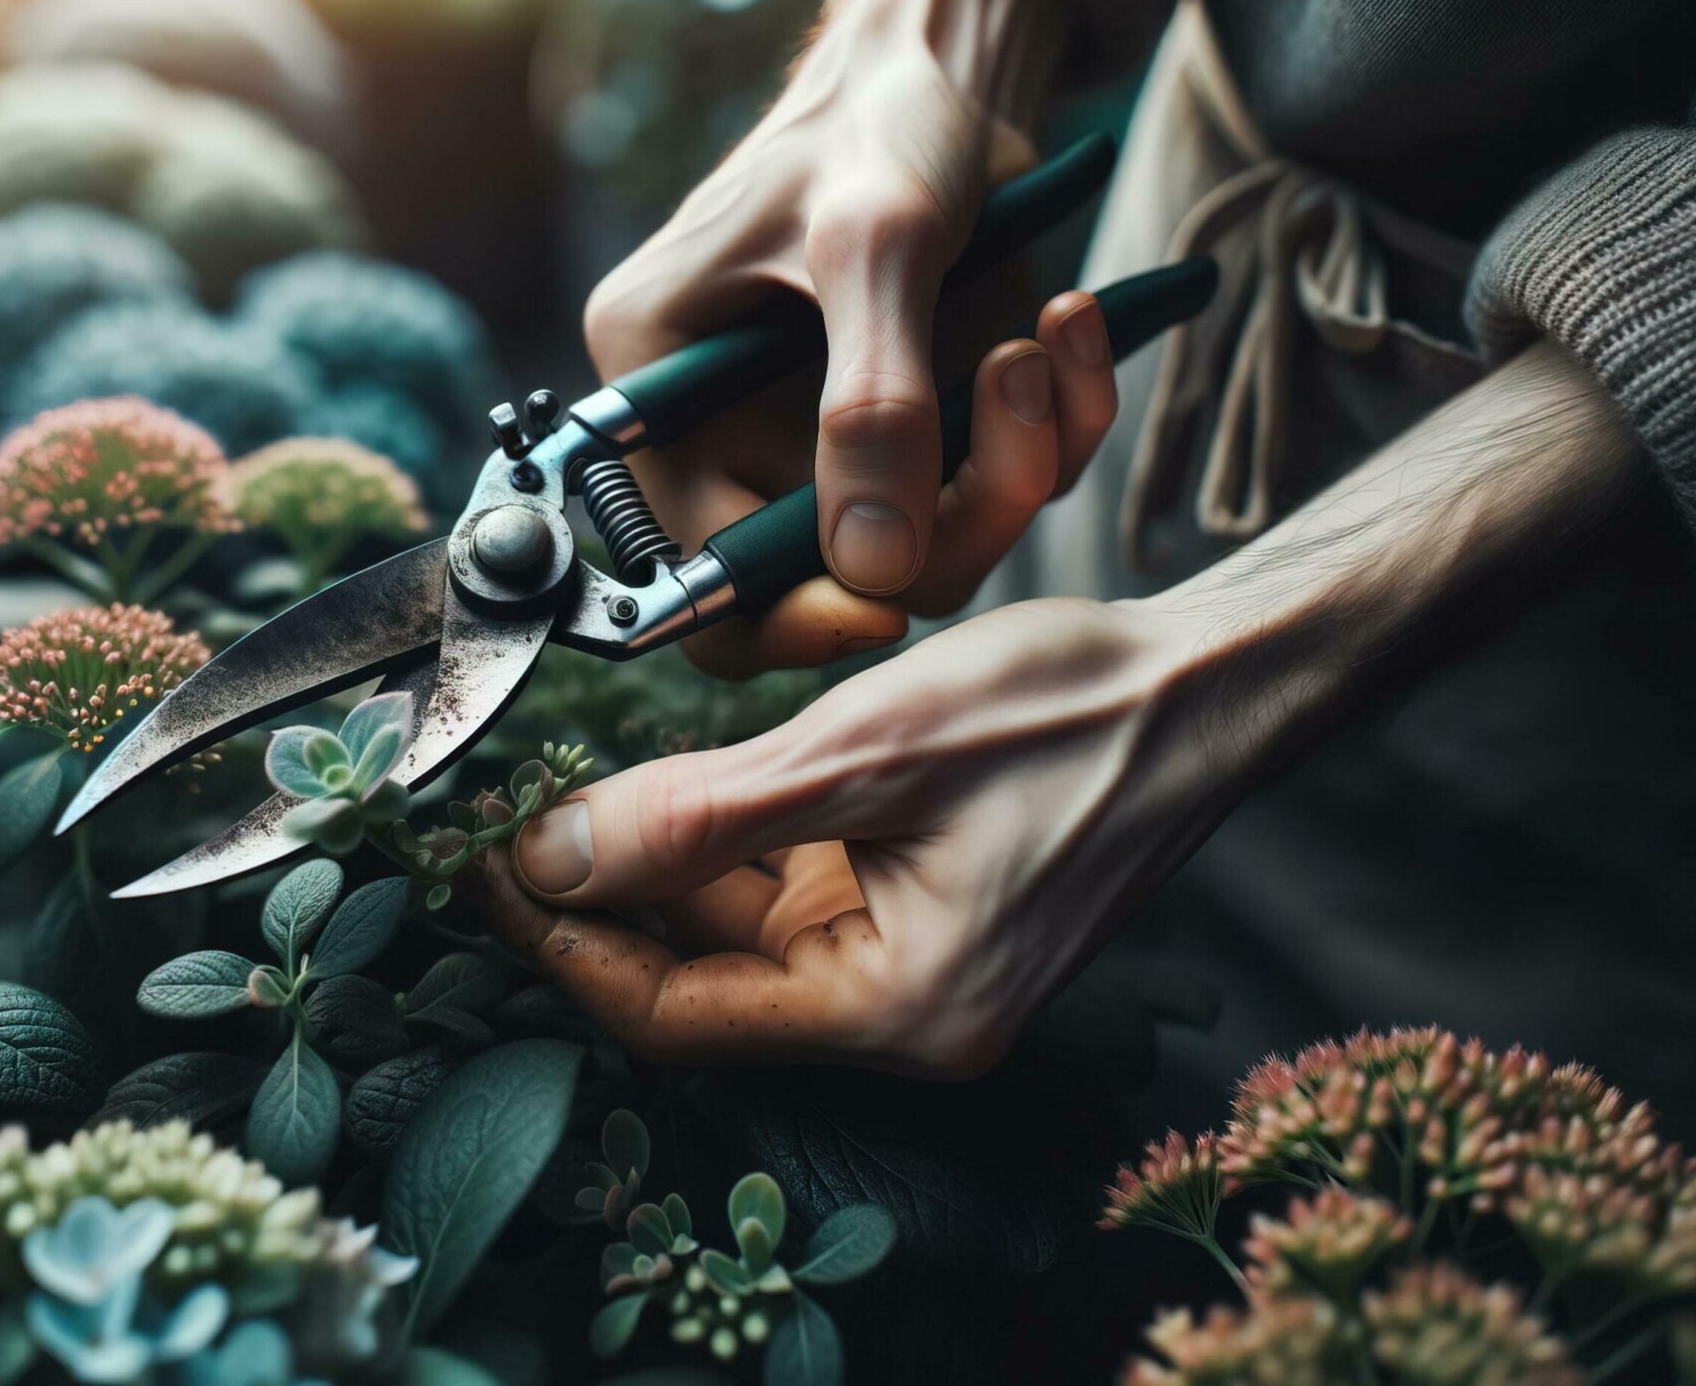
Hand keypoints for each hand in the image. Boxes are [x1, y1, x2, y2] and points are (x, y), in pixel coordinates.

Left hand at [470, 596, 1224, 1076]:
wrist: (1213, 679)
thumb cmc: (1072, 709)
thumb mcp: (861, 750)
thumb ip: (694, 816)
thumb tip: (548, 859)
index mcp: (901, 1010)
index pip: (680, 1015)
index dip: (566, 946)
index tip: (482, 871)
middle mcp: (909, 1014)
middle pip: (704, 982)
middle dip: (602, 902)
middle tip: (505, 822)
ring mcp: (921, 964)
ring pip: (744, 934)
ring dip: (661, 868)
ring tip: (568, 793)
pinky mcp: (929, 910)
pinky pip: (798, 894)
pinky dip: (731, 843)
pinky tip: (672, 785)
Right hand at [583, 0, 1083, 675]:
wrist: (953, 72)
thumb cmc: (877, 125)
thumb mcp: (872, 246)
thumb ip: (872, 405)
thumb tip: (874, 566)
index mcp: (660, 390)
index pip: (700, 572)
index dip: (784, 614)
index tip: (879, 604)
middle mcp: (733, 434)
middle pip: (826, 578)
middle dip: (941, 526)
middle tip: (1015, 428)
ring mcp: (833, 441)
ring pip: (930, 545)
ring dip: (1018, 463)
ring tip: (1044, 343)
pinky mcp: (922, 432)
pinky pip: (995, 487)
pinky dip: (1057, 426)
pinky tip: (1070, 327)